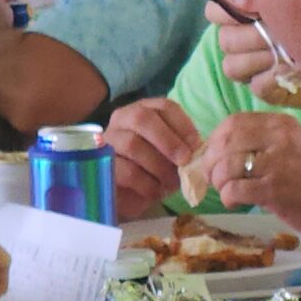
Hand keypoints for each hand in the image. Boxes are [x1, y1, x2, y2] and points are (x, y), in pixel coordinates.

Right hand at [104, 97, 203, 219]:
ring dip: (158, 166)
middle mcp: (123, 120)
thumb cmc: (154, 168)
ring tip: (170, 182)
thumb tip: (198, 151)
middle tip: (183, 160)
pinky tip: (156, 191)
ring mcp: (108, 141)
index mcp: (144, 110)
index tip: (196, 146)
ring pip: (132, 144)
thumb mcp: (172, 155)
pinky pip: (126, 171)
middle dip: (168, 140)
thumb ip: (183, 147)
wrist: (129, 194)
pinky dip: (148, 183)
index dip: (183, 125)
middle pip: (142, 118)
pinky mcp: (102, 166)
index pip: (164, 106)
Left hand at [201, 113, 300, 231]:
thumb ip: (259, 140)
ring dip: (220, 183)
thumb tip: (216, 148)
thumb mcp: (290, 146)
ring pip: (226, 167)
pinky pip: (234, 190)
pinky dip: (228, 198)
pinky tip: (237, 202)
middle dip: (211, 163)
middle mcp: (278, 138)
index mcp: (280, 124)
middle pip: (225, 143)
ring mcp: (276, 163)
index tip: (214, 156)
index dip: (215, 140)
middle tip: (215, 177)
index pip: (233, 122)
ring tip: (229, 190)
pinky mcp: (273, 189)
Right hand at [206, 11, 300, 110]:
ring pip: (233, 66)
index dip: (227, 6)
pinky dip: (275, 77)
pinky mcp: (264, 90)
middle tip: (279, 30)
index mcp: (238, 15)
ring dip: (262, 57)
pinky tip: (293, 68)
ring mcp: (248, 69)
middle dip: (254, 34)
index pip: (214, 9)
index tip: (253, 3)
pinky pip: (257, 86)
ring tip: (288, 50)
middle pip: (225, 39)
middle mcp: (237, 42)